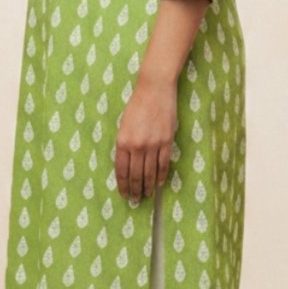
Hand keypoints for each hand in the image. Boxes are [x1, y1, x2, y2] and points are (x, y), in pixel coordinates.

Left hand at [114, 73, 176, 200]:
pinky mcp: (166, 141)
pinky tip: (158, 183)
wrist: (154, 89)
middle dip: (135, 189)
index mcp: (122, 141)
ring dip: (148, 186)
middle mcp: (136, 145)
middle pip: (135, 175)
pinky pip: (163, 164)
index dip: (123, 185)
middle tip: (136, 200)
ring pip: (149, 172)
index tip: (124, 194)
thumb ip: (125, 144)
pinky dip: (161, 175)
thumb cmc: (137, 105)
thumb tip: (127, 164)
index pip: (121, 170)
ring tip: (146, 195)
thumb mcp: (124, 125)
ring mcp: (152, 144)